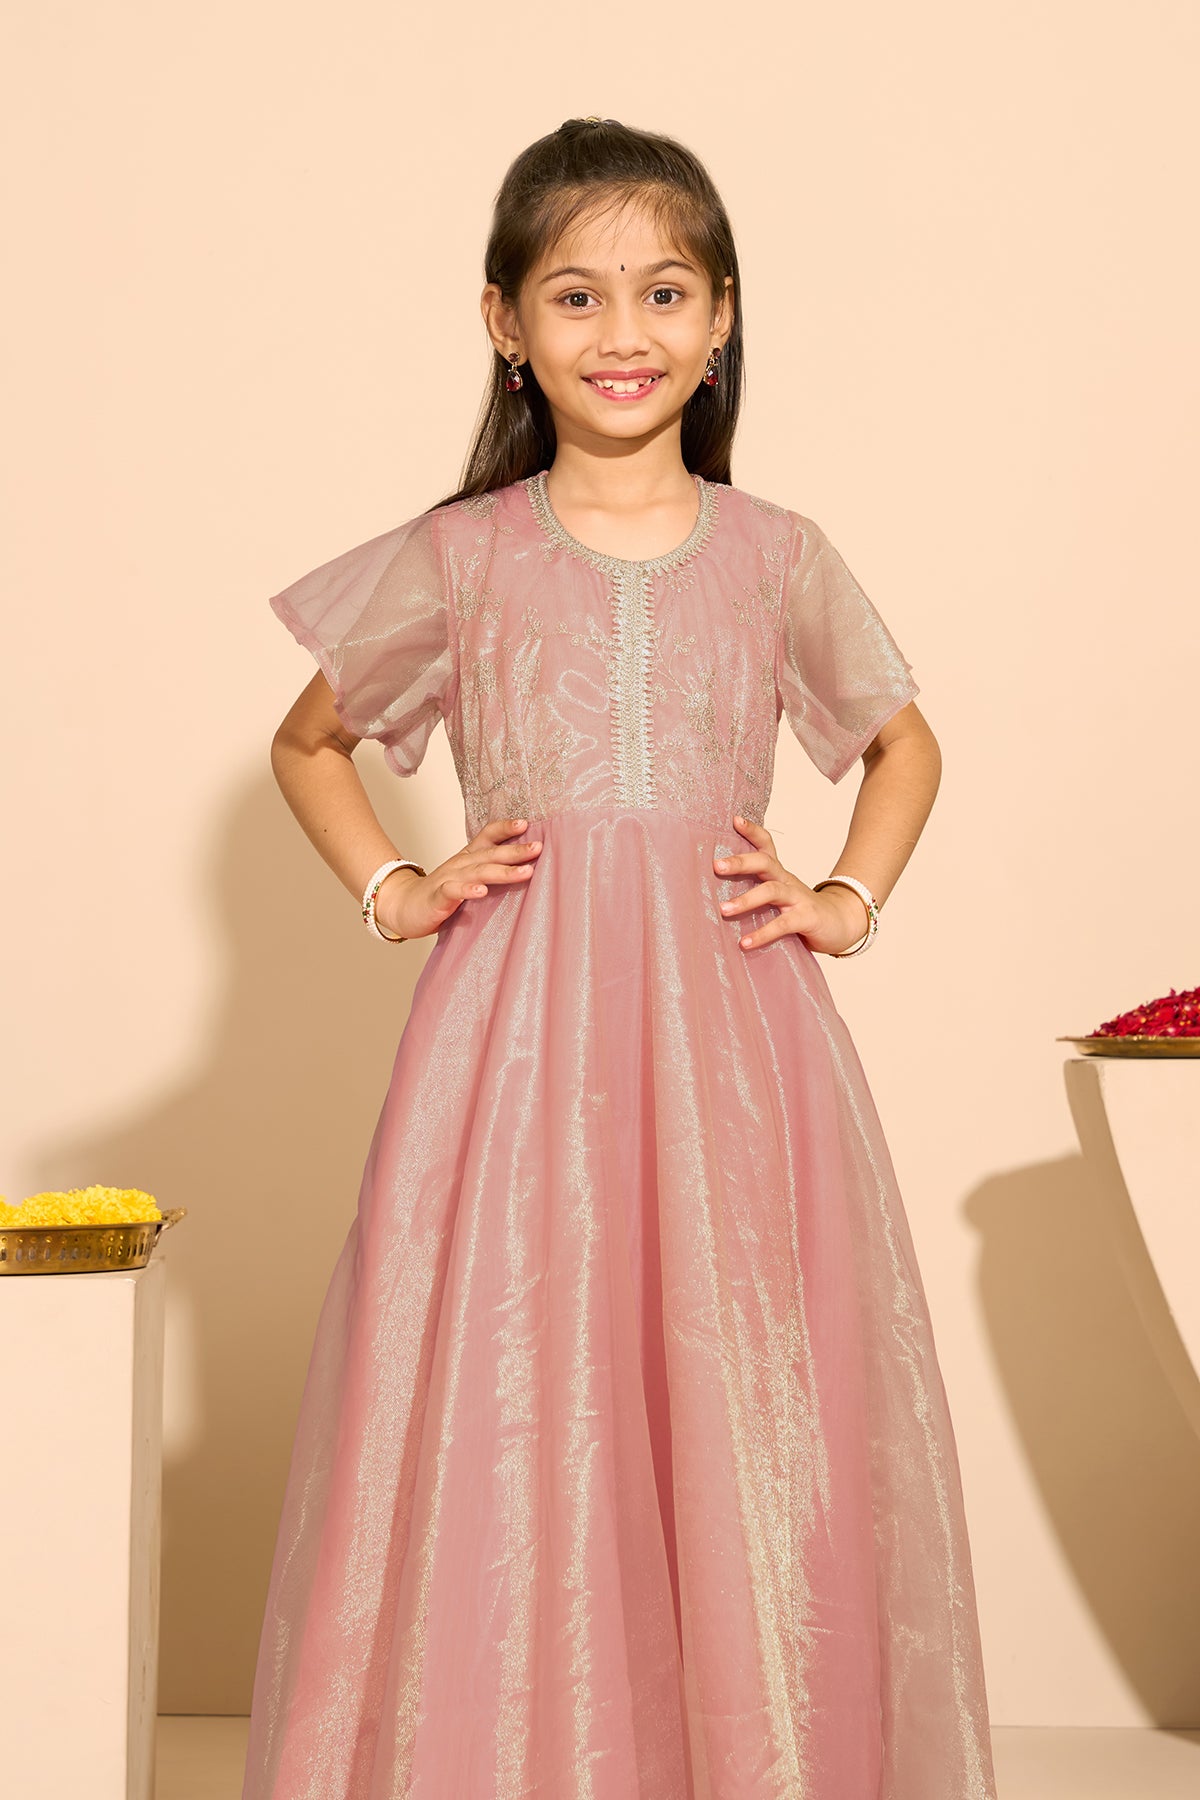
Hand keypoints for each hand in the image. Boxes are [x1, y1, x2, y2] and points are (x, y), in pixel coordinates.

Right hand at [374, 817, 541, 940]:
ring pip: (478, 871)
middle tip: (538, 848)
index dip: (505, 828)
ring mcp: (449, 879)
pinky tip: (482, 892)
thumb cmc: (442, 894)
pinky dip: (468, 891)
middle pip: (490, 853)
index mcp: (469, 857)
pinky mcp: (438, 898)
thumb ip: (490, 871)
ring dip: (502, 871)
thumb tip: (527, 868)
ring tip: (525, 872)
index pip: (487, 836)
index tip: (526, 823)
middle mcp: (460, 864)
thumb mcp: (468, 877)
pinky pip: (453, 892)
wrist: (404, 906)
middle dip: (516, 850)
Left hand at [713, 815, 870, 955]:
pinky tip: (745, 943)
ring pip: (771, 891)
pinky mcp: (806, 918)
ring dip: (746, 900)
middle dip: (740, 862)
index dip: (752, 831)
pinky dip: (762, 933)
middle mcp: (787, 881)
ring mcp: (798, 898)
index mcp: (779, 873)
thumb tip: (715, 900)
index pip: (766, 845)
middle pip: (765, 863)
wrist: (841, 923)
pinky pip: (782, 924)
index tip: (735, 820)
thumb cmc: (801, 911)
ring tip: (723, 910)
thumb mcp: (779, 897)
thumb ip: (756, 894)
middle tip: (716, 866)